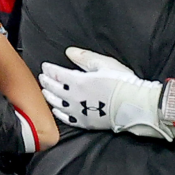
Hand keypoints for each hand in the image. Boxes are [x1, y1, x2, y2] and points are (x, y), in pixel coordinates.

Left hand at [39, 48, 170, 139]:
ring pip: (57, 103)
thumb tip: (69, 52)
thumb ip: (84, 58)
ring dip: (49, 96)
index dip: (49, 69)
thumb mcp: (104, 63)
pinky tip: (56, 110)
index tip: (45, 66)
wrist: (132, 105)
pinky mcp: (84, 122)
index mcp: (78, 81)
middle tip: (42, 77)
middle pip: (54, 88)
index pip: (57, 74)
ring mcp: (78, 111)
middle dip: (47, 81)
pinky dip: (58, 113)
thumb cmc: (121, 81)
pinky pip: (66, 118)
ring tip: (45, 91)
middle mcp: (74, 97)